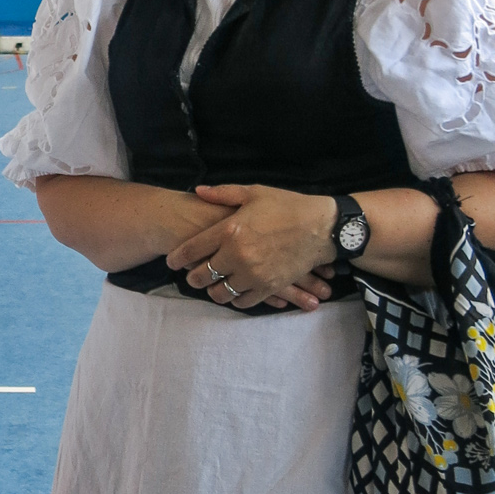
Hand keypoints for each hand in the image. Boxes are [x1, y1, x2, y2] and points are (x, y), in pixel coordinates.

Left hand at [167, 183, 337, 309]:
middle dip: (192, 278)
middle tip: (191, 277)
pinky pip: (243, 302)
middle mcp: (237, 255)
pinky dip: (235, 299)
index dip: (177, 258)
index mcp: (230, 230)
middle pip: (202, 276)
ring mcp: (253, 274)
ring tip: (212, 286)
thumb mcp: (254, 192)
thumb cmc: (287, 206)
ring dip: (213, 291)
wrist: (322, 227)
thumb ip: (223, 194)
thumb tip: (198, 191)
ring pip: (220, 293)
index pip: (191, 250)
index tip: (172, 262)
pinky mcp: (269, 287)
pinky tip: (234, 293)